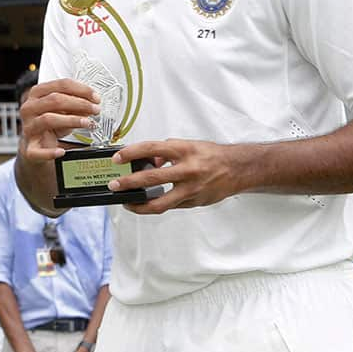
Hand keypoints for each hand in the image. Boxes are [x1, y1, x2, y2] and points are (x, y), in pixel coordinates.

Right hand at [19, 79, 99, 159]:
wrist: (38, 145)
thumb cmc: (52, 124)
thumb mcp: (64, 111)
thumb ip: (76, 106)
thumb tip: (92, 104)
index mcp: (37, 94)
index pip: (60, 85)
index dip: (81, 90)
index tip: (95, 97)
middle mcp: (29, 108)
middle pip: (55, 100)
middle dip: (79, 103)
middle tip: (95, 109)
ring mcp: (28, 127)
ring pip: (48, 119)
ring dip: (72, 120)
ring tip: (88, 123)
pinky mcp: (29, 147)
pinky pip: (37, 151)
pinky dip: (50, 152)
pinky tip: (62, 151)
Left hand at [108, 139, 248, 213]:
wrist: (238, 169)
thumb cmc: (212, 155)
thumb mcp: (188, 145)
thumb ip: (166, 153)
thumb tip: (148, 161)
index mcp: (183, 151)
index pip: (150, 149)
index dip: (131, 153)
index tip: (117, 158)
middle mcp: (186, 170)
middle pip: (151, 178)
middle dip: (128, 183)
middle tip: (114, 185)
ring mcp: (190, 189)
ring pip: (159, 203)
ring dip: (139, 204)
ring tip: (127, 203)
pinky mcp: (193, 202)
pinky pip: (170, 206)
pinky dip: (156, 205)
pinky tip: (147, 204)